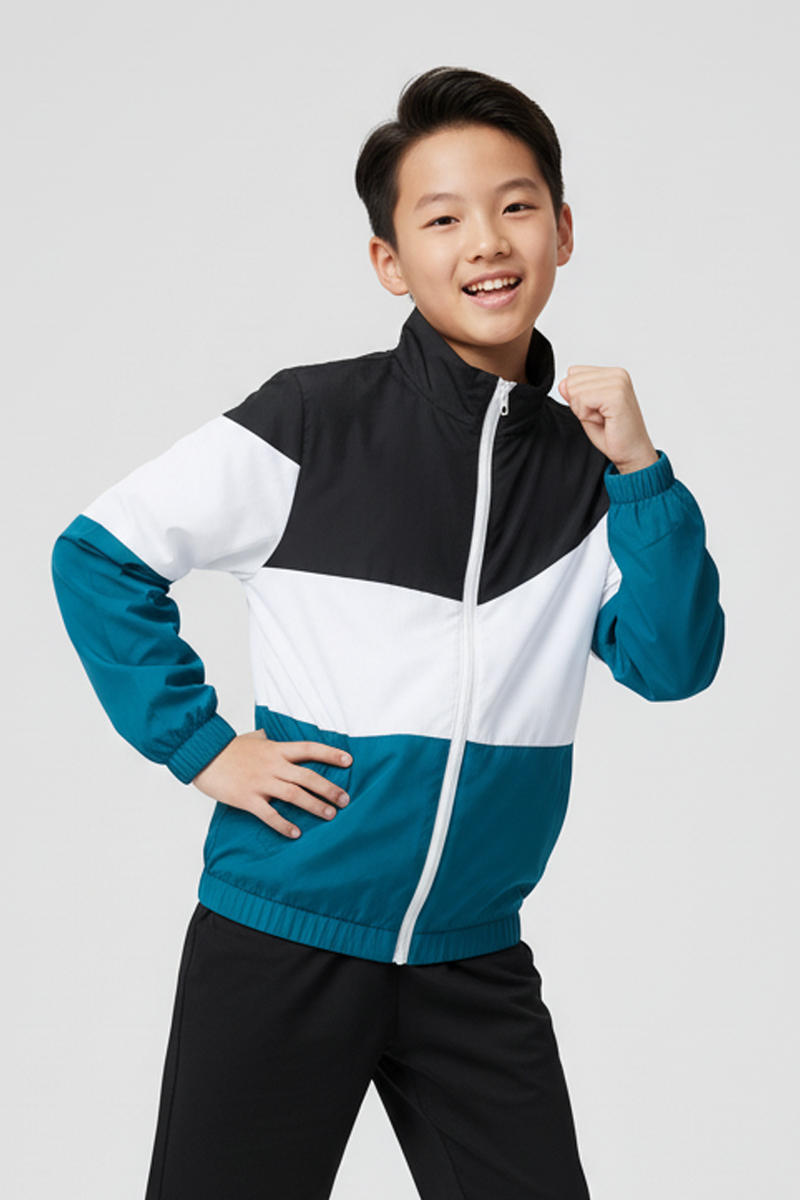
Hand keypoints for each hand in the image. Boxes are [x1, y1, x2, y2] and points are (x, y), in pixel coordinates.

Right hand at [193, 731, 351, 838]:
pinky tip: (295, 833)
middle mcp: (273, 765)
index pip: (309, 749)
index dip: (330, 754)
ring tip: (330, 815)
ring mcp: (261, 782)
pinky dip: (284, 825)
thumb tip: (267, 735)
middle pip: (308, 777)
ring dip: (314, 806)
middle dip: (329, 789)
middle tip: (345, 799)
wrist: (202, 754)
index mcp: (276, 749)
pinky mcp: (248, 798)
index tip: (348, 761)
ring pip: (295, 795)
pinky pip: (270, 814)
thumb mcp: (250, 738)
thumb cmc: (226, 748)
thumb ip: (263, 738)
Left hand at [558, 366, 657, 473]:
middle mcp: (617, 374)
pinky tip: (603, 420)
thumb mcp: (586, 411)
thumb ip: (574, 395)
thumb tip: (563, 384)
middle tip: (600, 417)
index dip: (577, 396)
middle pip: (572, 381)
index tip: (596, 410)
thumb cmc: (614, 435)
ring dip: (584, 410)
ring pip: (575, 390)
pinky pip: (583, 399)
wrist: (633, 453)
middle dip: (579, 404)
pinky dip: (587, 415)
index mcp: (612, 374)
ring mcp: (618, 382)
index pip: (574, 373)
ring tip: (603, 418)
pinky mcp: (616, 395)